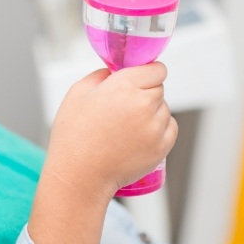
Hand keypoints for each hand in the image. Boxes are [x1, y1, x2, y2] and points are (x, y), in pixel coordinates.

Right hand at [45, 61, 176, 200]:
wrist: (80, 174)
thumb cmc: (73, 135)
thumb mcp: (76, 93)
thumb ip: (99, 75)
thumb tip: (113, 72)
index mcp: (123, 86)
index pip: (156, 69)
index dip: (146, 72)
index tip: (138, 78)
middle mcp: (143, 104)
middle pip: (159, 88)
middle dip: (144, 92)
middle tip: (123, 106)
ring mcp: (155, 127)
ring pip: (164, 109)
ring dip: (151, 112)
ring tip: (126, 125)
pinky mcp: (161, 147)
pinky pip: (170, 129)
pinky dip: (158, 129)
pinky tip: (136, 136)